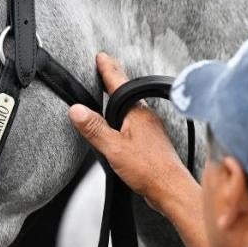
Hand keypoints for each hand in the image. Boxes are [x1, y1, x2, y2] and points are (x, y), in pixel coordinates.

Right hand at [67, 53, 198, 216]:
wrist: (171, 190)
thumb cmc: (148, 170)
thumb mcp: (114, 148)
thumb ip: (95, 129)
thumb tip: (76, 110)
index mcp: (137, 112)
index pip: (119, 84)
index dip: (108, 69)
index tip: (101, 56)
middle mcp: (146, 117)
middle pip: (127, 94)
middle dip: (115, 81)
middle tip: (105, 68)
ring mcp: (150, 129)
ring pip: (132, 109)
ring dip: (120, 101)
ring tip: (110, 94)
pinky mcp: (152, 143)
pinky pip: (135, 124)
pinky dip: (125, 119)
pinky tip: (122, 127)